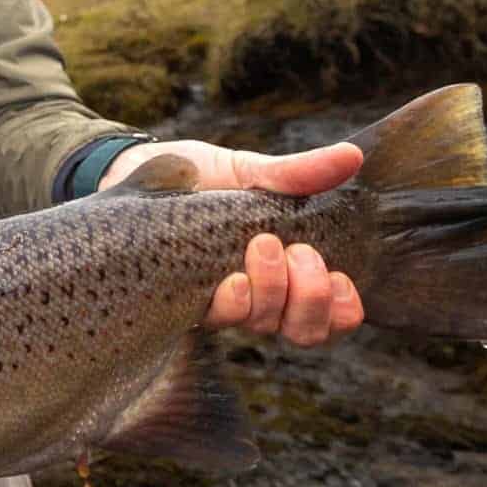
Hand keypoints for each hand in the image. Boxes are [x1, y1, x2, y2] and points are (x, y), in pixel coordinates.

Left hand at [100, 138, 367, 347]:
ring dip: (273, 291)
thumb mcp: (250, 170)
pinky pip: (218, 319)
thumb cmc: (199, 178)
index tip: (340, 278)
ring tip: (262, 243)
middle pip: (304, 331)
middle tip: (300, 252)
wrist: (134, 171)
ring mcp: (222, 302)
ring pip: (264, 325)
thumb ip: (298, 173)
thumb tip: (353, 155)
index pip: (330, 315)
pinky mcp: (184, 301)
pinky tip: (231, 278)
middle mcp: (259, 296)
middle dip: (311, 298)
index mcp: (286, 270)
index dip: (342, 309)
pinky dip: (233, 302)